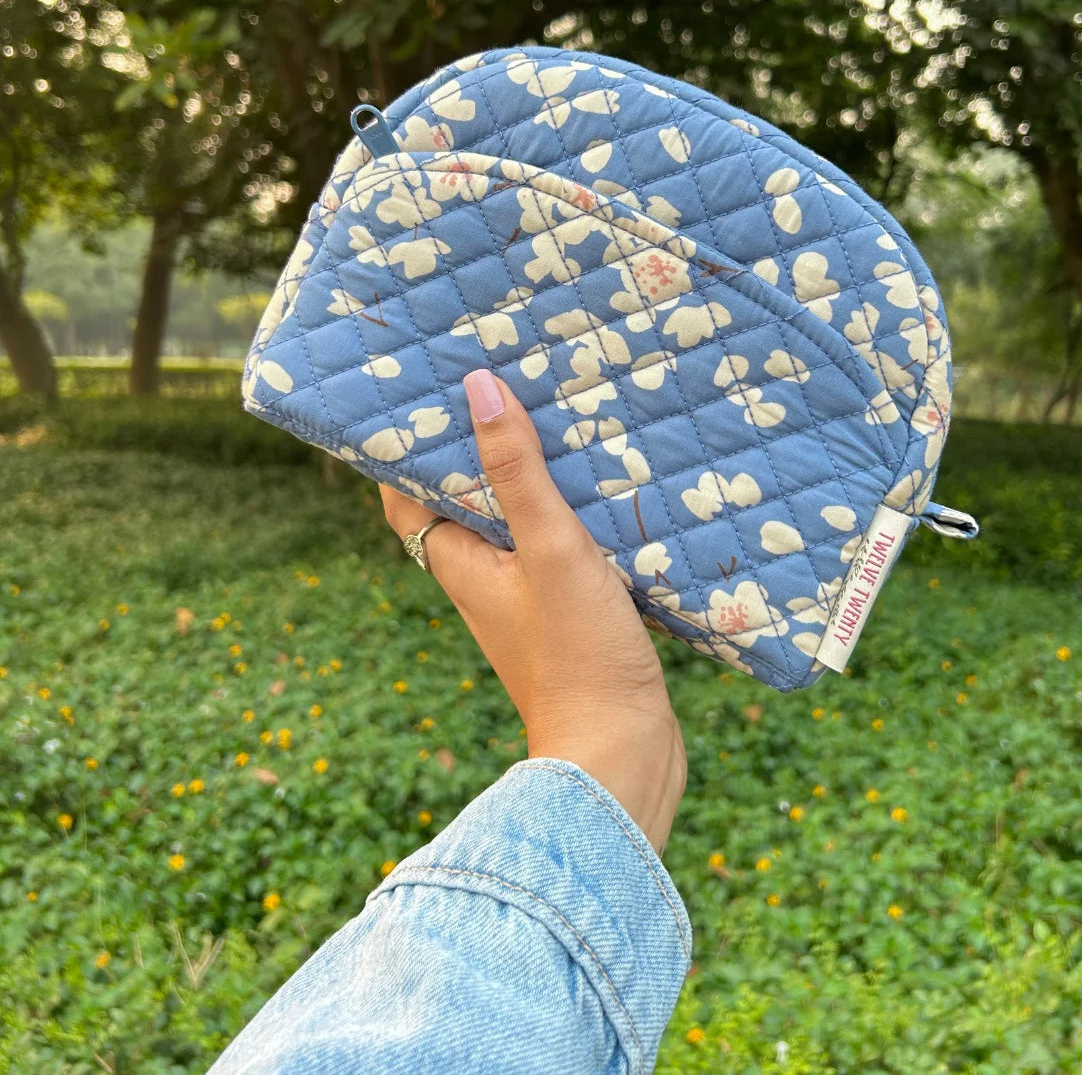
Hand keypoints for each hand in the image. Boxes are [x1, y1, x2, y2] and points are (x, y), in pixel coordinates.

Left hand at [379, 368, 686, 854]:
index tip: (419, 388)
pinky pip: (558, 545)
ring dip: (528, 474)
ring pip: (515, 520)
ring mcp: (527, 599)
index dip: (404, 443)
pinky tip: (607, 481)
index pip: (405, 493)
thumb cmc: (577, 655)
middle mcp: (483, 579)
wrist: (622, 757)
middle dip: (475, 446)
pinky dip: (570, 509)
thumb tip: (477, 387)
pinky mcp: (569, 614)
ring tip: (555, 411)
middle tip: (499, 379)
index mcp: (459, 563)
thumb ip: (517, 472)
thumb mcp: (549, 549)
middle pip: (463, 499)